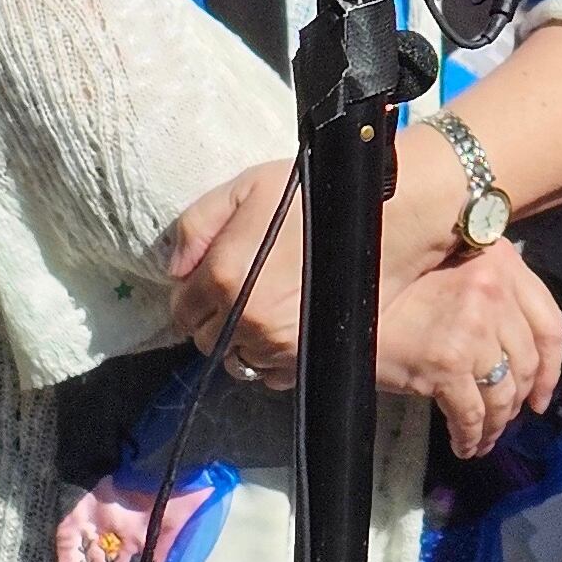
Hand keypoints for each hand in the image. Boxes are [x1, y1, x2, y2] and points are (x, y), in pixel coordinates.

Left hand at [163, 161, 302, 385]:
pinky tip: (286, 327)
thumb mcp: (247, 188)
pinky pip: (270, 374)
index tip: (209, 283)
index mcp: (222, 276)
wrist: (385, 222)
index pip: (181, 309)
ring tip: (263, 311)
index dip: (192, 295)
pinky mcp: (305, 359)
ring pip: (237, 360)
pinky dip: (270, 357)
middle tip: (238, 293)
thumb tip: (175, 268)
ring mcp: (275, 344)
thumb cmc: (316, 197)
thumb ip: (198, 223)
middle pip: (205, 339)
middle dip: (215, 318)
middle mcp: (243, 319)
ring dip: (242, 340)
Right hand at [376, 240, 561, 458]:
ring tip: (484, 438)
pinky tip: (464, 445)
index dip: (552, 368)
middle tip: (505, 420)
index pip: (550, 323)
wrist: (345, 303)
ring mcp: (472, 326)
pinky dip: (471, 436)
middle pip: (527, 363)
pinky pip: (472, 413)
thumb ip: (492, 299)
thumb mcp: (456, 275)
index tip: (543, 397)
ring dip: (496, 424)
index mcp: (503, 263)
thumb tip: (519, 359)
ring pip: (502, 393)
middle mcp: (493, 290)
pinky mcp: (447, 362)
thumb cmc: (398, 292)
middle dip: (517, 401)